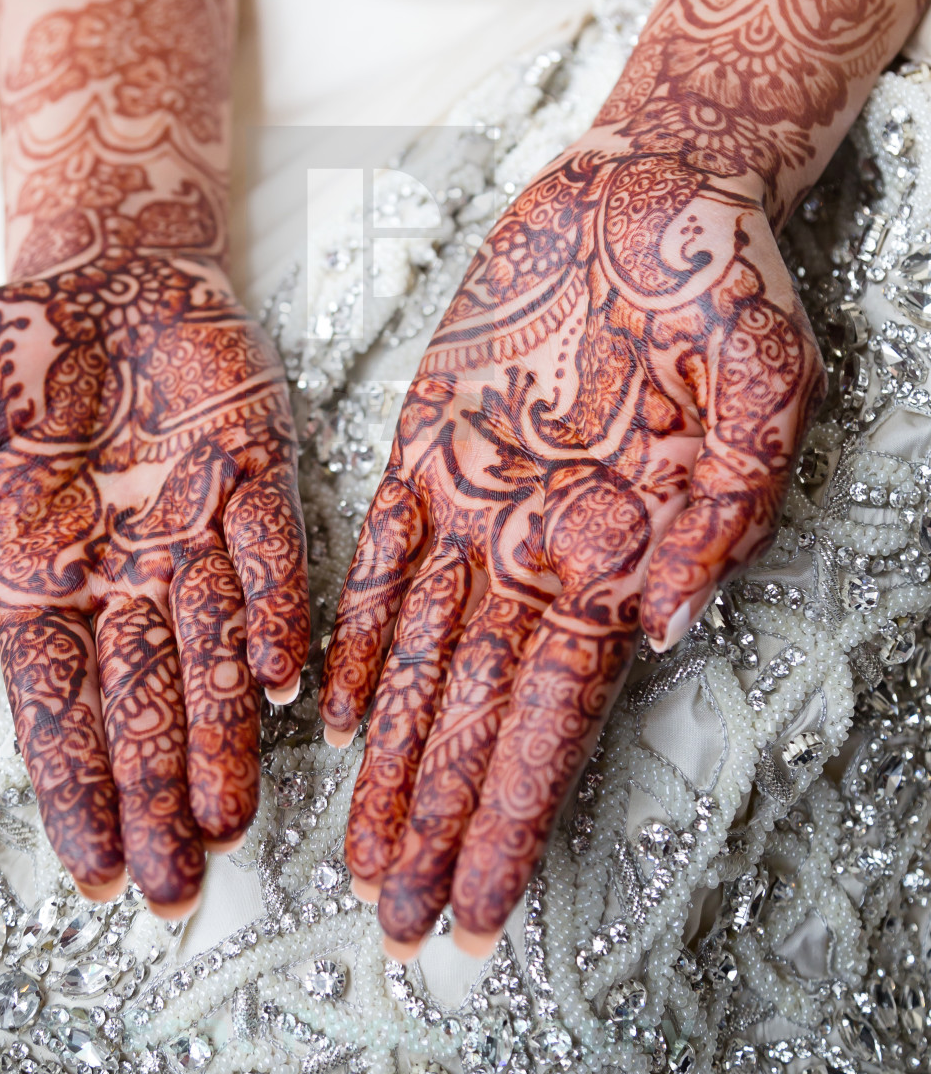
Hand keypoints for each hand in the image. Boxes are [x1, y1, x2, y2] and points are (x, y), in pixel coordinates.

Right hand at [0, 248, 308, 914]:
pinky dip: (273, 609)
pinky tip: (276, 678)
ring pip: (212, 646)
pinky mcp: (252, 468)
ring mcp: (194, 525)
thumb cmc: (0, 358)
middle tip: (178, 883)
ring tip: (231, 819)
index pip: (58, 707)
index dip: (77, 789)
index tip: (98, 872)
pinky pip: (269, 550)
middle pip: (144, 700)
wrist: (88, 259)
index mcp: (40, 579)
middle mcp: (125, 572)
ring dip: (222, 730)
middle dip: (159, 792)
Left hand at [318, 144, 823, 955]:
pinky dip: (363, 626)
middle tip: (404, 919)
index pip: (558, 712)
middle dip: (441, 814)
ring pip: (423, 651)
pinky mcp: (432, 434)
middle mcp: (541, 540)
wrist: (655, 190)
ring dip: (394, 752)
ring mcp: (481, 492)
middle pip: (477, 706)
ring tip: (366, 850)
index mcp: (620, 543)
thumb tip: (669, 618)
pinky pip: (384, 547)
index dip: (517, 808)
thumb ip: (728, 500)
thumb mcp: (768, 379)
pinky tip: (339, 705)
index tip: (488, 902)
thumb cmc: (726, 279)